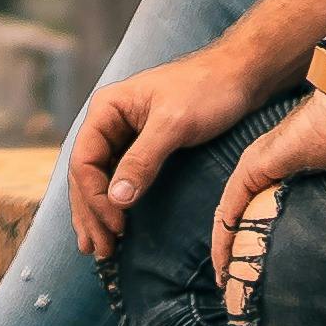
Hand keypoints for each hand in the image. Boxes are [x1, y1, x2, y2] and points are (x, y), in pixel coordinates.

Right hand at [64, 44, 260, 259]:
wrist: (241, 75)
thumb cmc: (208, 90)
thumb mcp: (174, 125)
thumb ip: (142, 160)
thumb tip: (116, 200)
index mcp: (106, 110)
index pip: (83, 162)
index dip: (95, 198)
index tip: (117, 226)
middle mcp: (108, 122)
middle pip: (85, 175)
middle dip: (90, 214)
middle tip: (98, 250)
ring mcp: (124, 135)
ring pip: (98, 180)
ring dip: (96, 214)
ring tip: (97, 248)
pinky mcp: (143, 146)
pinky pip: (118, 178)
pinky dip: (114, 203)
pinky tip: (114, 223)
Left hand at [210, 85, 325, 325]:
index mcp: (310, 165)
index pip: (280, 204)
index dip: (275, 237)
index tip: (280, 271)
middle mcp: (281, 163)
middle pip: (250, 212)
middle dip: (245, 248)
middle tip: (244, 285)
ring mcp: (265, 162)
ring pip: (234, 213)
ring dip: (228, 248)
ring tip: (224, 283)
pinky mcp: (256, 164)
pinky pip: (230, 207)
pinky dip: (223, 237)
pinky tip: (221, 267)